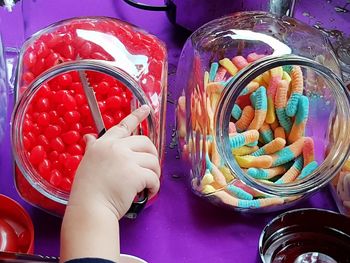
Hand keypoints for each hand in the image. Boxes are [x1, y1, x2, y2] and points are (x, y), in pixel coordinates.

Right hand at [69, 104, 160, 218]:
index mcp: (103, 144)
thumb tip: (89, 137)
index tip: (146, 108)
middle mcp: (115, 147)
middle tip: (149, 168)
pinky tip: (149, 192)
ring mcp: (125, 160)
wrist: (89, 208)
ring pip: (152, 160)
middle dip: (152, 155)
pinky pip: (154, 177)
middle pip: (145, 142)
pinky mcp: (135, 174)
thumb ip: (93, 149)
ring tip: (148, 184)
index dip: (136, 116)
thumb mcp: (87, 163)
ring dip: (154, 173)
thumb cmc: (87, 190)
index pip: (123, 126)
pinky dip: (154, 186)